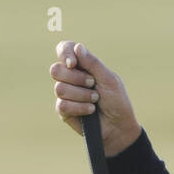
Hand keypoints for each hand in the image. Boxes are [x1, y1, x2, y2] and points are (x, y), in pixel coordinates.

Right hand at [50, 41, 142, 156]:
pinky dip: (79, 107)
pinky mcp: (63, 110)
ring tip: (95, 100)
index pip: (64, 49)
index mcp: (82, 65)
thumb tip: (77, 47)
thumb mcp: (109, 80)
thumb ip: (93, 63)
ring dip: (81, 95)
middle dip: (76, 78)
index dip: (64, 53)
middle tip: (93, 84)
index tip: (73, 64)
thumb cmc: (117, 101)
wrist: (118, 127)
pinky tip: (90, 111)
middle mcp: (70, 77)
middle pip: (55, 69)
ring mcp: (66, 94)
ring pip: (59, 88)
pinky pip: (62, 105)